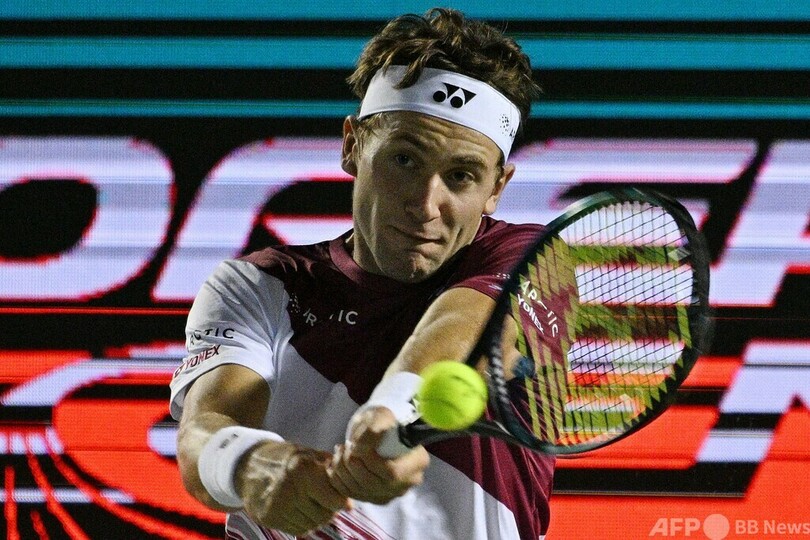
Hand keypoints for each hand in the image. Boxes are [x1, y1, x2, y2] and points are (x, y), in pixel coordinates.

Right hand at [234, 441, 350, 535]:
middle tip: (323, 501)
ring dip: (315, 518)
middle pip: (324, 516)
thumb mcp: (308, 454)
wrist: (248, 464)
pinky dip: (302, 523)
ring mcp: (277, 505)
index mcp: (303, 470)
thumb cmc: (285, 458)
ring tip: (309, 503)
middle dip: (328, 510)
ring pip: (311, 525)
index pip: (335, 500)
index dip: (340, 501)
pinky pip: (296, 529)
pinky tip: (297, 509)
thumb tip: (350, 504)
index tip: (338, 497)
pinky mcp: (268, 517)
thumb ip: (331, 475)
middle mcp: (290, 489)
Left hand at [329, 407, 429, 503]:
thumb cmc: (383, 421)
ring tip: (339, 451)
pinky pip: (353, 495)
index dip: (370, 461)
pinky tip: (336, 463)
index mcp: (417, 461)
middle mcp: (408, 482)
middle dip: (353, 465)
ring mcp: (392, 493)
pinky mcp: (376, 497)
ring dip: (343, 471)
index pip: (392, 472)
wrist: (377, 430)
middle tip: (343, 446)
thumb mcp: (380, 417)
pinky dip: (339, 480)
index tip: (356, 445)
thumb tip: (359, 447)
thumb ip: (373, 430)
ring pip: (362, 491)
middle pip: (375, 484)